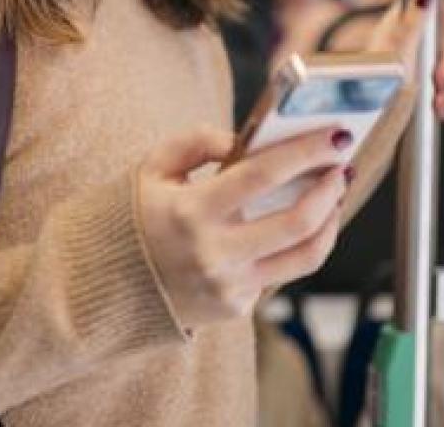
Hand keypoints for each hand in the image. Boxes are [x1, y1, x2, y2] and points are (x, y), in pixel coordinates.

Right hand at [137, 125, 353, 328]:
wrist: (102, 287)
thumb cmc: (130, 218)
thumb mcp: (152, 167)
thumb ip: (197, 141)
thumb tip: (246, 140)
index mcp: (191, 211)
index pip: (263, 175)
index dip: (306, 152)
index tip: (334, 136)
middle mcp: (214, 253)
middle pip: (298, 221)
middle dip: (330, 189)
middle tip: (340, 166)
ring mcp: (228, 286)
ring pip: (305, 256)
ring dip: (329, 222)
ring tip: (333, 197)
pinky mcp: (235, 307)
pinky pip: (278, 273)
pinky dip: (292, 246)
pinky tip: (296, 225)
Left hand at [362, 0, 443, 120]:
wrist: (366, 111)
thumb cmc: (376, 80)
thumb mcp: (398, 48)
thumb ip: (413, 21)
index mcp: (398, 27)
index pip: (424, 7)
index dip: (441, 11)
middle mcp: (407, 45)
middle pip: (441, 42)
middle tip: (439, 78)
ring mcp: (413, 66)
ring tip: (439, 100)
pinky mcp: (418, 88)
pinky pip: (441, 89)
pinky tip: (442, 107)